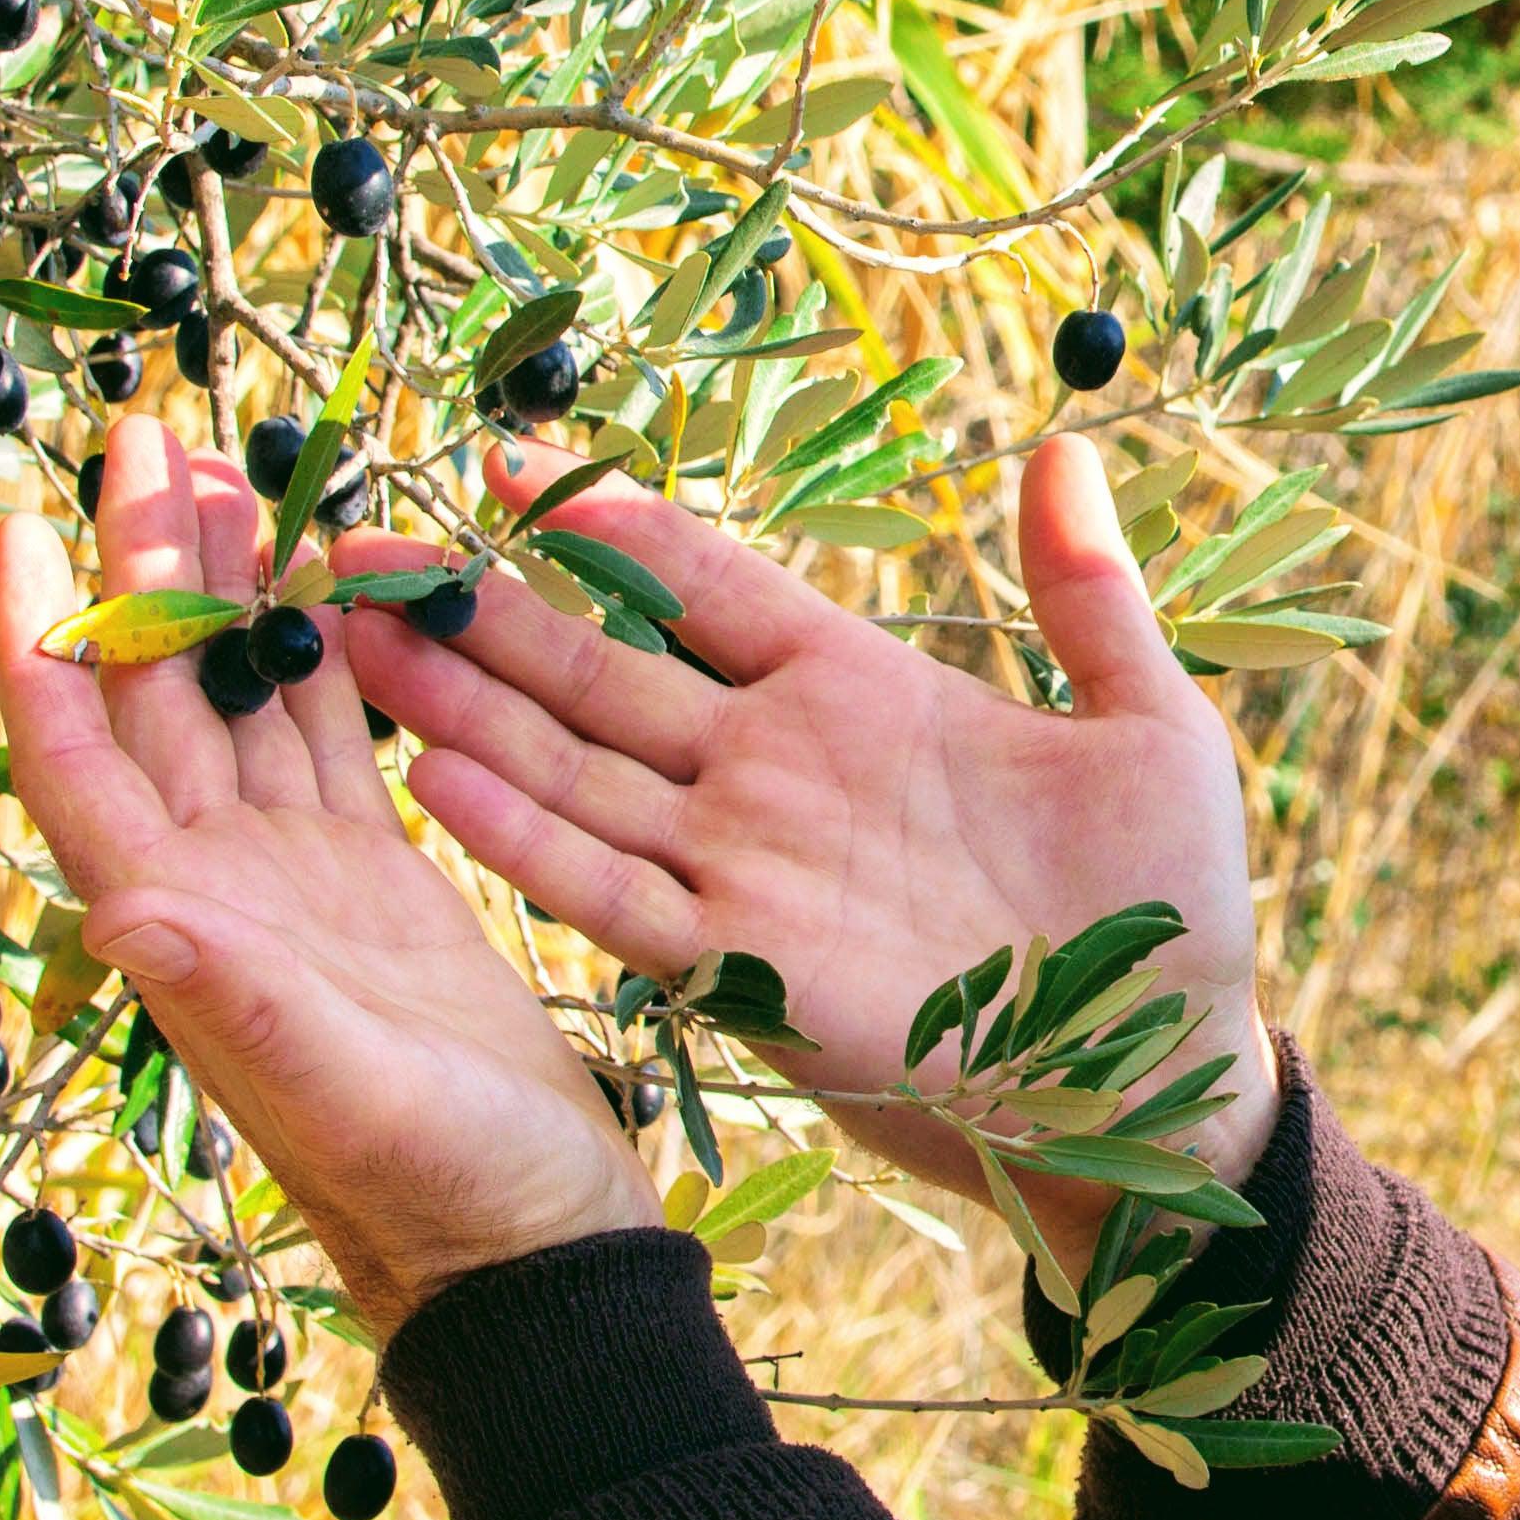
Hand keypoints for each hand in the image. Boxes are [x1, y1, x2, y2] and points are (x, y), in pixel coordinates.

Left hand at [0, 412, 660, 1324]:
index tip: (19, 517)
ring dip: (222, 589)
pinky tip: (323, 582)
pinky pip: (324, 742)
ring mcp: (293, 884)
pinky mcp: (373, 886)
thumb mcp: (347, 1099)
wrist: (533, 1257)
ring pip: (238, 703)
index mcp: (189, 927)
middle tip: (146, 426)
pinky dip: (318, 656)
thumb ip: (239, 1004)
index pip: (78, 756)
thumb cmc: (443, 1197)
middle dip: (142, 560)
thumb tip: (117, 910)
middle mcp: (217, 891)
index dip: (41, 638)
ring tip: (222, 467)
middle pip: (155, 696)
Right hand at [336, 434, 1270, 1269]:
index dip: (606, 525)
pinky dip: (530, 841)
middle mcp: (775, 768)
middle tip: (357, 543)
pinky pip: (616, 892)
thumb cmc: (1168, 903)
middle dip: (479, 610)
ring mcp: (747, 864)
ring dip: (465, 710)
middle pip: (599, 667)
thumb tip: (1067, 448)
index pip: (704, 583)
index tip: (502, 461)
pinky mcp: (742, 964)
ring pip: (576, 769)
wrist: (1164, 1071)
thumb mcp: (1152, 727)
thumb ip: (1090, 597)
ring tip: (351, 638)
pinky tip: (442, 783)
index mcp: (858, 689)